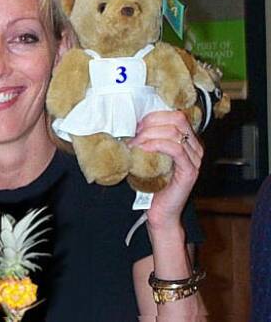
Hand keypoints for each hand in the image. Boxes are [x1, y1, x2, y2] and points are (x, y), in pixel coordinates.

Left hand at [127, 110, 202, 228]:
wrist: (160, 211)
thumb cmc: (153, 183)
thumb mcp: (150, 155)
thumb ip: (148, 139)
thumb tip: (130, 123)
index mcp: (188, 140)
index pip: (176, 115)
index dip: (154, 116)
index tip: (136, 124)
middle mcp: (195, 147)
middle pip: (177, 119)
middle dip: (151, 123)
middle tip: (134, 134)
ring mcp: (195, 159)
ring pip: (174, 133)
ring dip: (149, 135)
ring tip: (134, 143)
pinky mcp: (190, 171)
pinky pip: (175, 149)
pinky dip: (156, 145)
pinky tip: (143, 149)